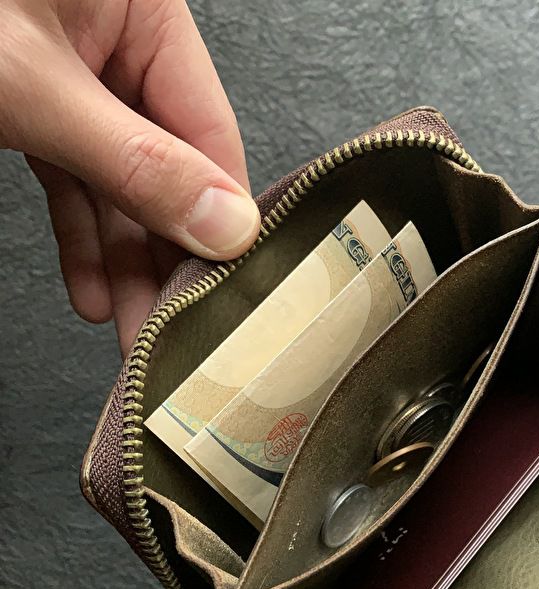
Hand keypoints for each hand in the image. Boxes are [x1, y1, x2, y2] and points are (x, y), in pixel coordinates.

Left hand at [0, 0, 260, 351]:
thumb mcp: (30, 85)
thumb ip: (133, 159)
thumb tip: (222, 224)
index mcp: (143, 12)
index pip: (210, 131)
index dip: (221, 213)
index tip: (227, 281)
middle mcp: (119, 44)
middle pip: (169, 169)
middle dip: (166, 255)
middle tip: (176, 326)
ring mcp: (80, 76)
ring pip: (121, 185)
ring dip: (124, 261)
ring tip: (135, 327)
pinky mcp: (40, 103)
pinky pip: (75, 179)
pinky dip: (80, 236)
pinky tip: (92, 286)